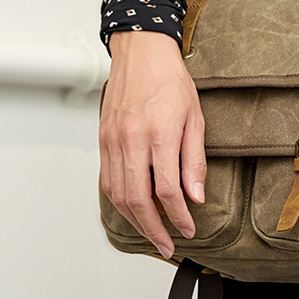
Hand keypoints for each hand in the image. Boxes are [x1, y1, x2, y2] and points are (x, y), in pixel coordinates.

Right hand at [99, 31, 206, 258]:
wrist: (141, 53)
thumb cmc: (170, 80)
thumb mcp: (194, 116)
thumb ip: (193, 159)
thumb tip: (195, 196)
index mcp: (158, 134)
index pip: (166, 191)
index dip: (179, 216)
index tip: (189, 228)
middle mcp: (131, 141)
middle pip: (138, 201)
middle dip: (154, 230)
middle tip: (168, 245)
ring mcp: (113, 142)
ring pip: (118, 195)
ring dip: (135, 221)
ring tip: (152, 233)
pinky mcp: (103, 141)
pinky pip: (107, 181)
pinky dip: (119, 202)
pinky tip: (133, 209)